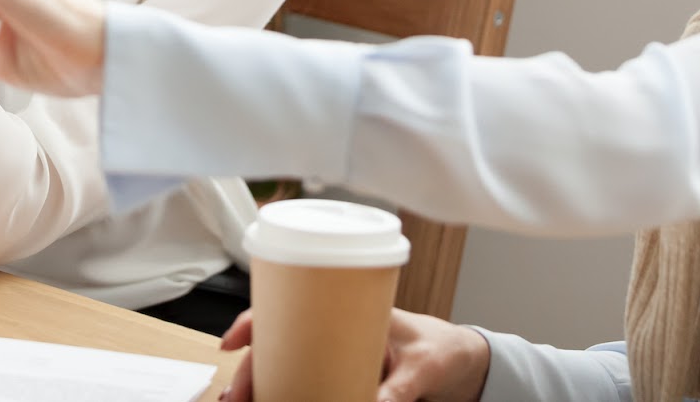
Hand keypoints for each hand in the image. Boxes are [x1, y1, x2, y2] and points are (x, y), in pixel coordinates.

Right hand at [218, 307, 491, 401]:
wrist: (467, 363)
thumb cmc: (444, 349)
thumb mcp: (422, 368)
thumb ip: (396, 392)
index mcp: (350, 313)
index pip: (292, 307)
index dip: (256, 321)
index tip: (233, 342)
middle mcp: (336, 333)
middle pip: (278, 344)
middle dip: (250, 369)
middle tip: (235, 396)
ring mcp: (338, 357)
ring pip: (285, 368)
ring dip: (262, 387)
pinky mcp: (345, 381)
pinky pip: (307, 388)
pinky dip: (285, 396)